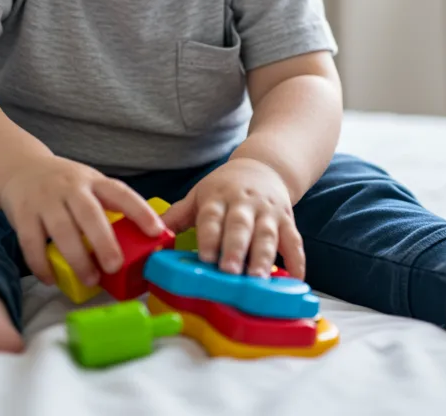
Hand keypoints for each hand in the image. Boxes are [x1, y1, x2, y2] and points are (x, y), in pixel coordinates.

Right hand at [0, 155, 167, 287]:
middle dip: (103, 241)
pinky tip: (50, 279)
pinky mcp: (22, 213)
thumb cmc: (64, 185)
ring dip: (76, 257)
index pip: (120, 193)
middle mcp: (70, 187)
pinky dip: (41, 264)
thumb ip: (107, 206)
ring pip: (61, 229)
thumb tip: (141, 240)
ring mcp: (45, 199)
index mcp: (93, 180)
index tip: (156, 231)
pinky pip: (31, 242)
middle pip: (89, 213)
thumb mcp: (88, 184)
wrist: (21, 167)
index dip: (139, 211)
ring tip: (90, 279)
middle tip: (115, 266)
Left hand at [162, 157, 304, 279]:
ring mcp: (268, 212)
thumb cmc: (225, 187)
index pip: (212, 217)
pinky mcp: (288, 219)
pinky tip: (296, 279)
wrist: (264, 166)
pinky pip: (294, 240)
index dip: (209, 237)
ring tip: (259, 279)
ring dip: (263, 257)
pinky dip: (297, 260)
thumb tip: (148, 232)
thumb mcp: (199, 195)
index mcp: (218, 198)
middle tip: (230, 272)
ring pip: (267, 234)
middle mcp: (244, 204)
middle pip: (240, 226)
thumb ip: (177, 216)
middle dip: (235, 249)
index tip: (204, 258)